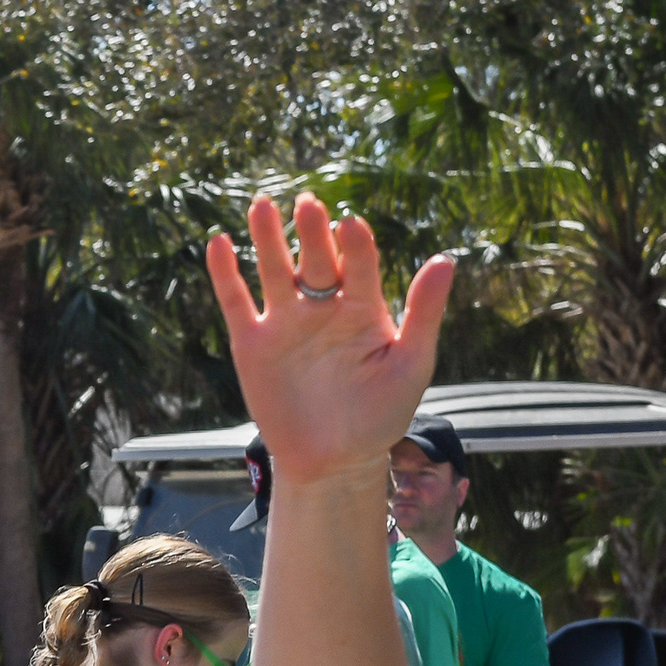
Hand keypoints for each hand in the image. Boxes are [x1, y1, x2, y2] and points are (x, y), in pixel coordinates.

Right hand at [205, 193, 455, 491]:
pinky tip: (220, 242)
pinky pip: (236, 301)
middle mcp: (323, 308)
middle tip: (308, 203)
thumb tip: (445, 259)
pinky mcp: (252, 343)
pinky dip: (225, 273)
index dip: (356, 246)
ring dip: (268, 238)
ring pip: (274, 270)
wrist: (333, 462)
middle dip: (311, 233)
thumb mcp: (412, 364)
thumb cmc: (381, 416)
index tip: (351, 224)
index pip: (360, 266)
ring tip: (263, 205)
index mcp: (363, 309)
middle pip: (316, 260)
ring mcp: (286, 323)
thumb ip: (424, 313)